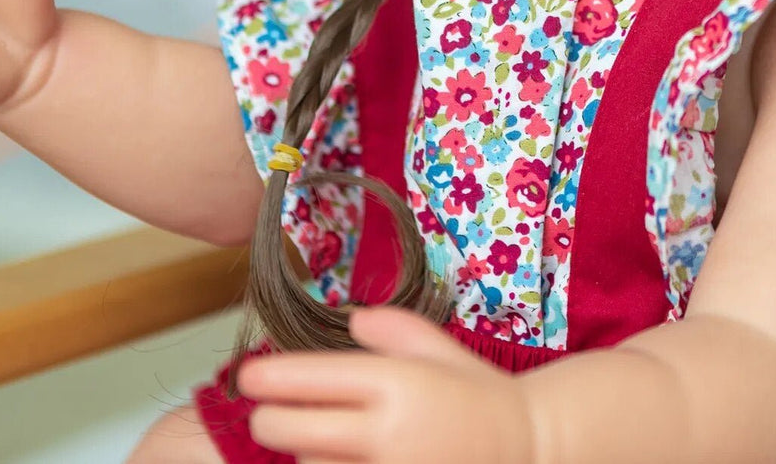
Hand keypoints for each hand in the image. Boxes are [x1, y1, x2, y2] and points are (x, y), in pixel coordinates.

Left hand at [238, 307, 540, 463]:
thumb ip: (391, 328)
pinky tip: (340, 455)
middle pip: (286, 428)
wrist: (526, 450)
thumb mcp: (440, 348)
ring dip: (300, 449)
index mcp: (393, 384)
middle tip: (269, 409)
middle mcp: (381, 433)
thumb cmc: (480, 396)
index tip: (249, 376)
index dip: (266, 377)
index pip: (307, 378)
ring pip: (304, 463)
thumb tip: (350, 324)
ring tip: (316, 433)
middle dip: (269, 417)